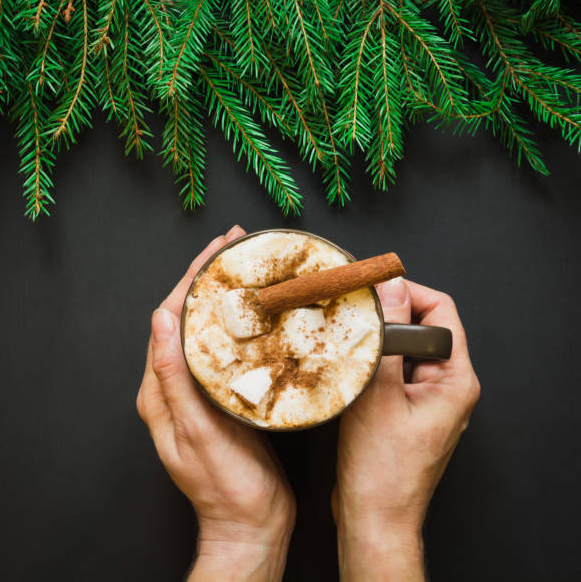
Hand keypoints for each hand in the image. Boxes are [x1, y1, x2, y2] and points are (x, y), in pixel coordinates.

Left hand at [136, 226, 294, 581]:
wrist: (251, 523)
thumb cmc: (225, 487)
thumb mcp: (196, 432)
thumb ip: (174, 378)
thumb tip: (161, 320)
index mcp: (161, 390)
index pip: (170, 318)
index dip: (191, 278)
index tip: (215, 250)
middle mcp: (176, 385)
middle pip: (188, 316)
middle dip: (207, 276)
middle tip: (233, 244)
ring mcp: (199, 390)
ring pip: (208, 327)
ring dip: (223, 293)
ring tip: (244, 266)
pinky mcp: (222, 397)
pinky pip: (226, 347)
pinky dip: (238, 320)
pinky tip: (257, 310)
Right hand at [332, 278, 479, 580]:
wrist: (372, 516)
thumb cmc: (380, 468)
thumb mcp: (380, 394)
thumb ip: (388, 337)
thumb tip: (393, 287)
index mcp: (455, 380)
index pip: (441, 311)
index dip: (408, 292)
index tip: (373, 288)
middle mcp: (447, 386)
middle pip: (422, 327)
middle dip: (388, 315)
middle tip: (353, 312)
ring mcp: (427, 399)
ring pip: (404, 349)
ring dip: (377, 340)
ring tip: (347, 338)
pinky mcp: (407, 409)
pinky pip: (393, 371)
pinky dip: (372, 362)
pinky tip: (348, 366)